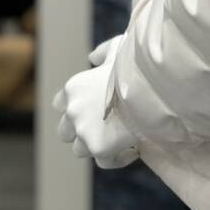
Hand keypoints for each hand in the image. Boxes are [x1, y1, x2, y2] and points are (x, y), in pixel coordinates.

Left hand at [54, 41, 138, 169]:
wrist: (149, 86)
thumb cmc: (136, 65)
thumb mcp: (118, 48)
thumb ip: (103, 51)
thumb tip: (92, 57)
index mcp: (73, 88)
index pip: (60, 103)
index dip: (74, 107)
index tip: (91, 108)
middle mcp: (73, 111)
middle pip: (64, 131)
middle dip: (80, 131)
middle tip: (104, 128)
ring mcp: (83, 131)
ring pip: (80, 149)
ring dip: (97, 145)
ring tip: (119, 141)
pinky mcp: (99, 148)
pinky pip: (104, 161)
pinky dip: (117, 158)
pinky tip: (133, 151)